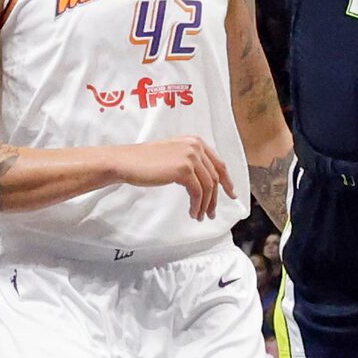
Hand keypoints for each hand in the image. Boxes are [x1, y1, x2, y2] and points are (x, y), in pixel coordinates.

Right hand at [112, 137, 234, 219]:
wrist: (126, 162)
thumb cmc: (145, 161)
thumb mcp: (174, 155)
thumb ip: (191, 161)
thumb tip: (207, 180)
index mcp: (196, 141)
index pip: (219, 164)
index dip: (227, 181)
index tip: (231, 193)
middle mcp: (196, 146)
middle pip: (215, 177)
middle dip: (215, 198)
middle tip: (212, 212)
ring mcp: (191, 157)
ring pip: (208, 186)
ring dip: (205, 204)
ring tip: (200, 216)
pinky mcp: (183, 170)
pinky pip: (198, 192)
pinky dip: (197, 205)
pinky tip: (193, 213)